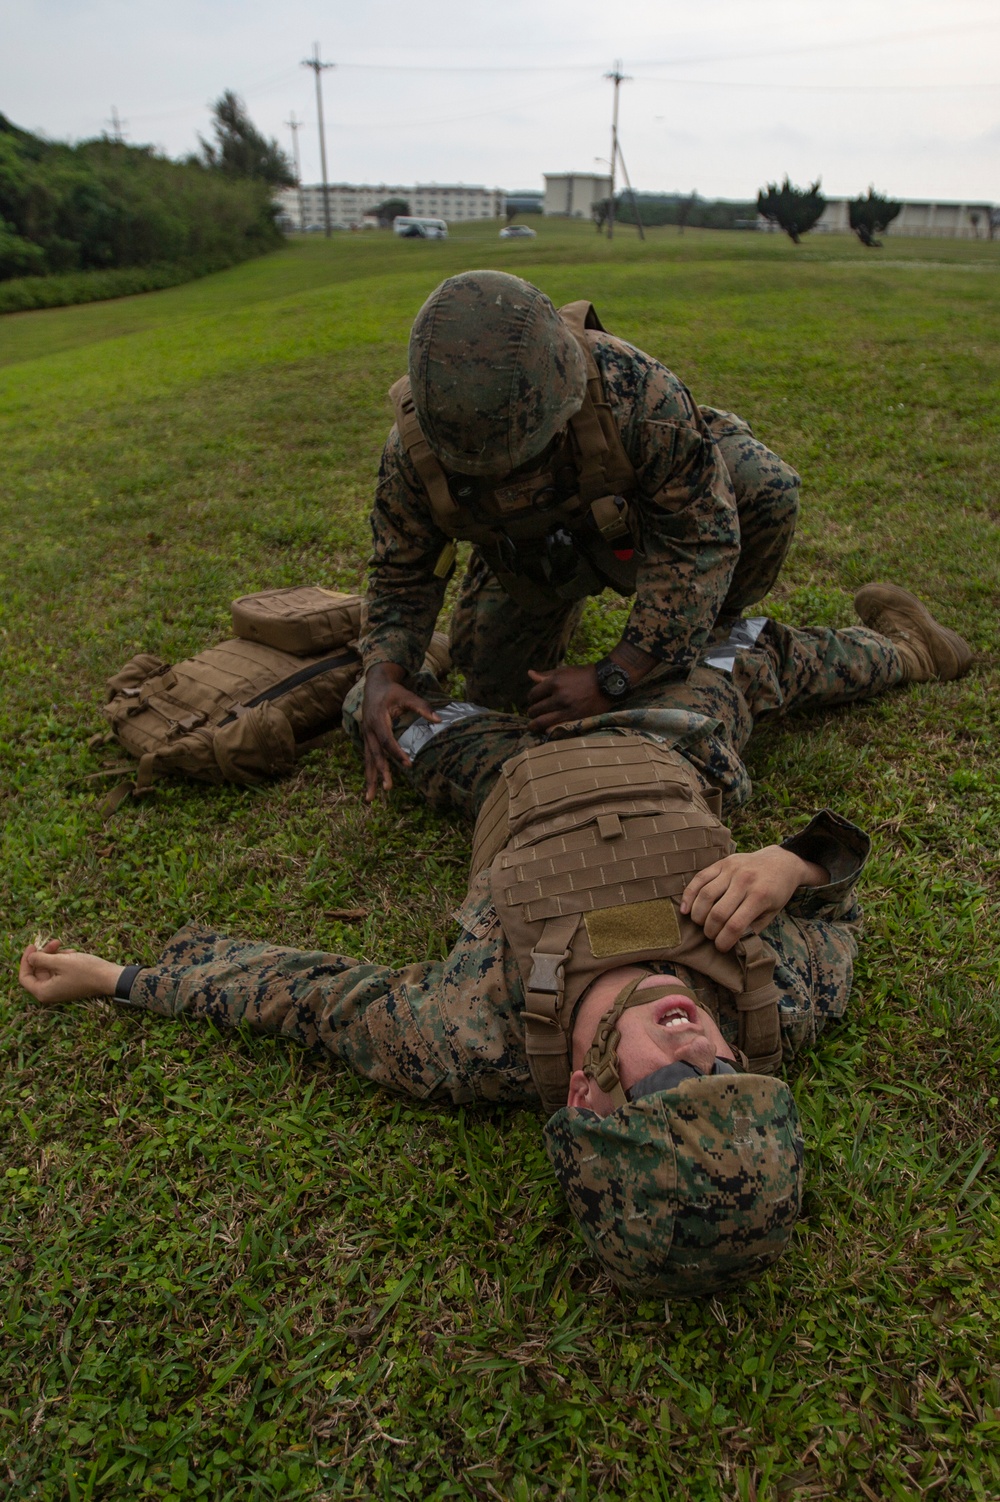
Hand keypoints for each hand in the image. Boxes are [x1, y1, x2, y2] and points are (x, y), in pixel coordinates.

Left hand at [19, 940, 123, 1005]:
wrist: (108, 978)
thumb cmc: (84, 971)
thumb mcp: (59, 961)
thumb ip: (40, 959)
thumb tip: (30, 957)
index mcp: (43, 991)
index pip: (24, 977)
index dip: (26, 960)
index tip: (32, 946)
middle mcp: (50, 993)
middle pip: (38, 971)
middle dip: (45, 955)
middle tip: (54, 942)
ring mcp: (60, 989)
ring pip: (49, 969)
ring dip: (55, 955)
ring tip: (67, 948)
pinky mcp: (68, 984)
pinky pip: (59, 970)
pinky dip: (63, 960)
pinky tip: (73, 953)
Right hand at [361, 662, 439, 800]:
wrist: (374, 684)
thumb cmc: (392, 690)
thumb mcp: (407, 695)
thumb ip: (422, 707)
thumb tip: (439, 720)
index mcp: (378, 719)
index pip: (387, 740)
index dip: (397, 753)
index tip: (408, 764)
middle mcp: (369, 729)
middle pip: (375, 754)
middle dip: (381, 772)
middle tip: (388, 789)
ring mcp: (366, 735)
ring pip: (368, 760)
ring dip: (370, 779)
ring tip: (370, 799)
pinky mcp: (367, 739)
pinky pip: (368, 758)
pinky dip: (370, 772)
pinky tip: (372, 786)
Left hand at [526, 665, 609, 731]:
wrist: (606, 683)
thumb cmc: (584, 675)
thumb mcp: (564, 671)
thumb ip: (546, 675)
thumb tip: (529, 674)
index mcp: (554, 682)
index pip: (533, 694)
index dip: (531, 699)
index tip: (533, 701)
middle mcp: (559, 696)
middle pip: (535, 709)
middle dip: (531, 712)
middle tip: (533, 714)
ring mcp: (567, 708)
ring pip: (542, 721)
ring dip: (535, 725)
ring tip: (533, 726)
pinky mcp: (575, 718)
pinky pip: (555, 727)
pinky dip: (547, 730)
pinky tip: (545, 730)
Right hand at [680, 847, 828, 952]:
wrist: (782, 862)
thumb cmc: (777, 891)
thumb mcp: (772, 912)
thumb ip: (753, 927)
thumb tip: (732, 942)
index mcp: (760, 896)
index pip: (735, 925)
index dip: (724, 941)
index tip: (720, 947)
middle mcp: (744, 881)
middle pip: (718, 912)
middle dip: (710, 930)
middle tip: (710, 936)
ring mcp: (732, 870)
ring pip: (705, 895)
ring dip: (698, 915)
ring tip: (700, 924)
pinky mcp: (722, 863)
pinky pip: (700, 878)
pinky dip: (689, 895)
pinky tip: (685, 909)